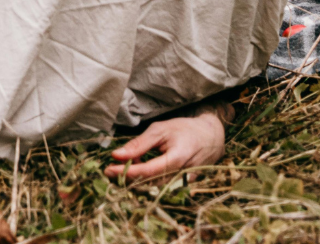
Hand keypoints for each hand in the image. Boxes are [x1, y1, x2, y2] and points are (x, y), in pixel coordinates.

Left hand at [106, 114, 224, 181]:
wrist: (211, 137)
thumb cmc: (185, 130)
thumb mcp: (161, 130)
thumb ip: (139, 144)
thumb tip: (117, 155)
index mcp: (177, 159)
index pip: (146, 171)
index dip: (125, 172)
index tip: (108, 169)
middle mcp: (181, 176)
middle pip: (148, 184)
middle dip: (126, 178)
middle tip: (111, 169)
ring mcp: (183, 185)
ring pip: (152, 189)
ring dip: (135, 180)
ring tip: (125, 165)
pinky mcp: (183, 188)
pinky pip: (160, 189)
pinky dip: (146, 181)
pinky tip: (140, 169)